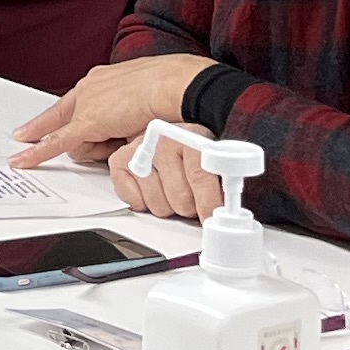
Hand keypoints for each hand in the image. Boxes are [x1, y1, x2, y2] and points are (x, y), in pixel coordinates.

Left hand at [8, 52, 212, 169]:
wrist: (175, 85)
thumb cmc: (171, 92)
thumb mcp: (142, 108)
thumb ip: (123, 120)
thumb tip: (115, 141)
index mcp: (102, 80)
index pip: (72, 104)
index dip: (56, 119)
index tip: (39, 126)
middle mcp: (88, 89)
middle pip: (70, 124)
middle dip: (88, 140)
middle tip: (114, 139)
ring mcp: (86, 105)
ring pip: (76, 139)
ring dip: (98, 148)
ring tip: (128, 136)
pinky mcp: (86, 122)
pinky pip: (57, 143)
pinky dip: (38, 153)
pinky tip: (21, 160)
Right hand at [111, 122, 228, 221]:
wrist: (168, 131)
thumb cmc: (192, 148)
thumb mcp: (213, 157)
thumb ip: (223, 180)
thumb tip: (229, 213)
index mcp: (189, 137)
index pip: (201, 178)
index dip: (209, 204)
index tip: (214, 218)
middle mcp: (161, 142)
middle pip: (180, 200)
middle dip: (190, 207)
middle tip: (194, 201)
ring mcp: (138, 152)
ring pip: (159, 206)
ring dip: (168, 206)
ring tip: (173, 192)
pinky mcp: (120, 163)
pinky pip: (135, 202)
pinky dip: (144, 203)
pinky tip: (153, 190)